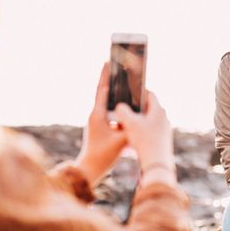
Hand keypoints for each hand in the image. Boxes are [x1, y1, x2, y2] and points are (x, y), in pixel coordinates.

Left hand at [75, 63, 127, 184]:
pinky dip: (114, 104)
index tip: (108, 61)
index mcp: (97, 114)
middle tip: (114, 65)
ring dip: (112, 91)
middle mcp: (94, 114)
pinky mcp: (98, 127)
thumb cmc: (103, 154)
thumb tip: (140, 116)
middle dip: (109, 79)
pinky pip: (107, 111)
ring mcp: (96, 121)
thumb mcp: (121, 140)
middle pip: (102, 92)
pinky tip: (122, 103)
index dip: (105, 75)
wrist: (90, 169)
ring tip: (120, 81)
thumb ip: (131, 126)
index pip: (102, 89)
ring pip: (104, 101)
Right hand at [112, 91, 174, 184]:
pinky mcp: (163, 141)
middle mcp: (164, 118)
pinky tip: (131, 139)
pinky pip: (150, 132)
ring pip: (149, 121)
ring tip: (125, 126)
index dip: (138, 92)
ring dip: (138, 122)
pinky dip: (141, 132)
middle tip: (124, 111)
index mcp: (158, 110)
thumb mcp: (129, 123)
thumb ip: (122, 111)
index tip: (128, 93)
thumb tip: (120, 106)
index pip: (149, 94)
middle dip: (136, 109)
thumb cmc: (144, 140)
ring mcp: (165, 130)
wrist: (157, 163)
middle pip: (148, 108)